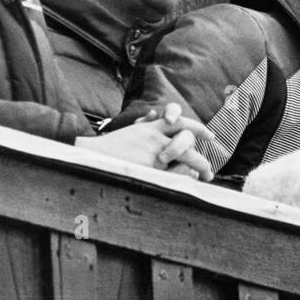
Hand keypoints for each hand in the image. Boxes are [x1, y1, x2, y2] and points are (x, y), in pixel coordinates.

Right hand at [76, 116, 213, 181]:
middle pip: (187, 140)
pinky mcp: (150, 167)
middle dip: (200, 156)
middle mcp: (154, 136)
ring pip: (185, 155)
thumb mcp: (131, 133)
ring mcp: (153, 151)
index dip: (197, 128)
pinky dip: (183, 178)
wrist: (88, 155)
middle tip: (208, 171)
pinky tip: (188, 184)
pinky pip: (175, 173)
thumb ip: (147, 125)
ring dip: (197, 166)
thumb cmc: (108, 149)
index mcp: (150, 127)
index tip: (211, 136)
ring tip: (204, 177)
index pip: (180, 122)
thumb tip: (157, 115)